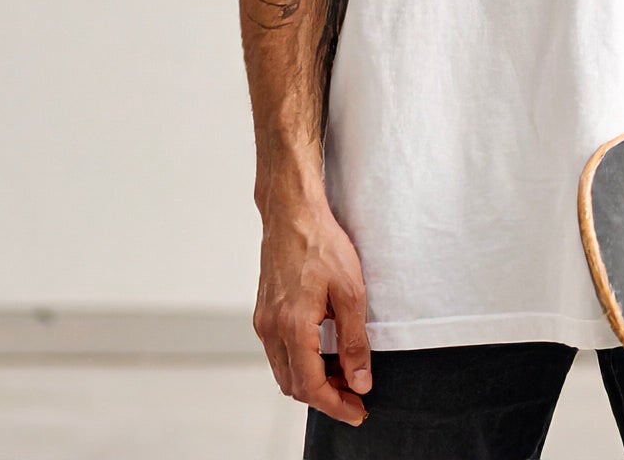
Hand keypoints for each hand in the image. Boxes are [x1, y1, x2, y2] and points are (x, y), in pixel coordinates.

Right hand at [252, 202, 371, 425]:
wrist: (292, 212)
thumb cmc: (322, 244)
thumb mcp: (351, 291)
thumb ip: (354, 342)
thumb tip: (360, 382)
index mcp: (292, 326)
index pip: (310, 387)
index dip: (336, 405)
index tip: (358, 411)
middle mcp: (271, 329)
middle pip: (294, 386)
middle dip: (325, 396)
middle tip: (356, 393)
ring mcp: (263, 321)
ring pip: (284, 371)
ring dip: (312, 380)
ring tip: (344, 373)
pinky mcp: (263, 312)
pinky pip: (278, 352)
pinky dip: (300, 362)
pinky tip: (323, 350)